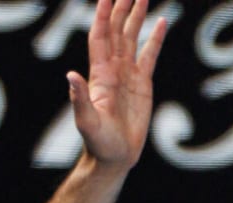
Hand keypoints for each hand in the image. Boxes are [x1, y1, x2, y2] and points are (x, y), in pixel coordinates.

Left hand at [68, 0, 167, 169]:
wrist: (115, 157)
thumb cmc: (98, 143)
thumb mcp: (86, 121)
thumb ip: (79, 99)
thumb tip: (70, 76)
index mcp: (99, 75)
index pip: (100, 38)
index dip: (102, 17)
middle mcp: (113, 70)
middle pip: (116, 31)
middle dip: (121, 8)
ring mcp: (128, 75)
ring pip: (132, 38)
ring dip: (136, 17)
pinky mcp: (143, 83)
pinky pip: (150, 54)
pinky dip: (155, 37)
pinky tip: (161, 21)